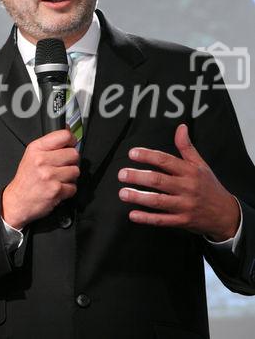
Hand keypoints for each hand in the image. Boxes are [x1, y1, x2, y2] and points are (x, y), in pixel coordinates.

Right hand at [2, 129, 78, 228]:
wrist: (18, 201)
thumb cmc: (26, 179)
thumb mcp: (32, 155)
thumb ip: (50, 144)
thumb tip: (69, 135)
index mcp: (37, 148)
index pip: (64, 136)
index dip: (71, 140)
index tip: (70, 145)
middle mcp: (42, 160)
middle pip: (74, 154)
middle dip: (71, 161)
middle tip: (61, 166)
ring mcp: (49, 175)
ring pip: (75, 171)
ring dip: (70, 177)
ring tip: (58, 178)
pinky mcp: (56, 190)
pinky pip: (73, 187)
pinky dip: (68, 190)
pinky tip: (57, 188)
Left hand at [118, 124, 239, 240]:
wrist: (226, 214)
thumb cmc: (209, 186)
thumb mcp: (201, 164)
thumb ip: (187, 147)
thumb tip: (181, 127)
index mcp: (189, 171)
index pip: (165, 160)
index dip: (148, 156)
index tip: (132, 153)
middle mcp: (186, 188)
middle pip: (159, 181)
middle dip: (138, 177)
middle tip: (122, 174)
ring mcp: (184, 206)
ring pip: (158, 201)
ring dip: (139, 197)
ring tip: (123, 193)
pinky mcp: (182, 221)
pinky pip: (162, 220)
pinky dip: (147, 218)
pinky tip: (133, 214)